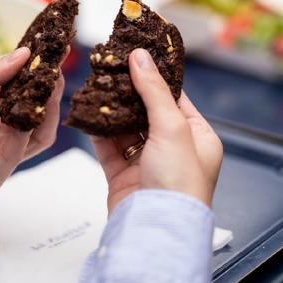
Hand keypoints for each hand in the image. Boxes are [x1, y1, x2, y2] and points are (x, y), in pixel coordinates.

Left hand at [0, 47, 63, 210]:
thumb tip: (24, 53)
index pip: (17, 90)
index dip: (35, 72)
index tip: (51, 49)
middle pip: (33, 112)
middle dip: (47, 89)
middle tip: (56, 64)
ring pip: (35, 133)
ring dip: (46, 107)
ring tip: (51, 82)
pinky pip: (19, 151)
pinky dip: (29, 129)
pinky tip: (34, 108)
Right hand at [92, 49, 223, 213]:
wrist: (155, 226)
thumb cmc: (178, 183)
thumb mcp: (171, 127)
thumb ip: (153, 90)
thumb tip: (140, 56)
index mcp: (197, 137)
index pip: (174, 98)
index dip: (154, 77)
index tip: (133, 55)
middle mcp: (173, 149)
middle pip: (145, 111)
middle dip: (125, 92)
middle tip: (106, 68)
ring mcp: (146, 162)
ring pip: (123, 128)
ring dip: (108, 110)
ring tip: (92, 87)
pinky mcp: (122, 174)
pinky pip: (107, 147)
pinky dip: (96, 132)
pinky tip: (85, 115)